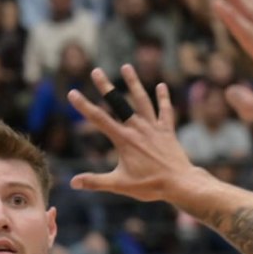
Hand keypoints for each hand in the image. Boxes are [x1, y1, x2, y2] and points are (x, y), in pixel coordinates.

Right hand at [66, 65, 197, 202]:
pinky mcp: (167, 131)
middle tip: (96, 71)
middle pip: (119, 103)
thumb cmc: (150, 186)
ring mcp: (153, 128)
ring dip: (134, 83)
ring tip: (126, 67)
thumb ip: (95, 181)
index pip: (99, 119)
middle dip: (106, 86)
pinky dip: (163, 98)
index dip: (84, 105)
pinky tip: (161, 86)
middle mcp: (138, 128)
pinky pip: (165, 111)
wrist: (180, 183)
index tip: (72, 93)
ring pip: (142, 100)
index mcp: (124, 140)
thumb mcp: (119, 185)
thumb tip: (73, 182)